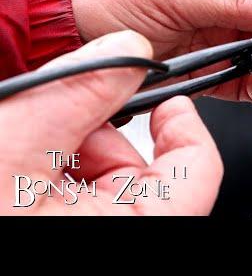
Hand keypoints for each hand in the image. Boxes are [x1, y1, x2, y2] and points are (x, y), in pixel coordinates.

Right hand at [0, 31, 221, 214]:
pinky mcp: (68, 227)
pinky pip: (84, 199)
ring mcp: (93, 232)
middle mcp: (122, 236)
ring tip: (25, 153)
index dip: (186, 127)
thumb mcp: (15, 145)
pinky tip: (21, 170)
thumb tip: (128, 49)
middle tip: (58, 123)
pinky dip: (59, 175)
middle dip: (105, 137)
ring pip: (111, 185)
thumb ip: (79, 91)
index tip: (164, 99)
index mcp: (130, 229)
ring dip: (74, 154)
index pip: (198, 173)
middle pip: (147, 176)